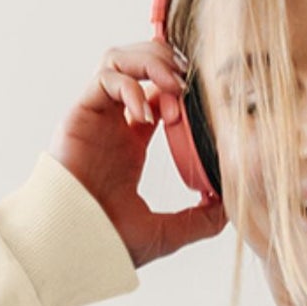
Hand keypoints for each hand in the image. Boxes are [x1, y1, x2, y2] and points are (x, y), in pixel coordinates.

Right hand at [52, 41, 228, 268]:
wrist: (77, 245)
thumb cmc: (110, 241)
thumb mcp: (169, 232)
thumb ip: (200, 220)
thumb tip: (229, 207)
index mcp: (131, 145)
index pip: (156, 95)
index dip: (182, 91)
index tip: (201, 109)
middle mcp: (112, 125)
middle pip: (138, 67)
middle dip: (167, 66)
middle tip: (188, 87)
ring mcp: (96, 117)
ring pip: (120, 59)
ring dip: (150, 64)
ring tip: (172, 88)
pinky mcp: (81, 113)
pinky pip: (106, 77)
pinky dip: (131, 86)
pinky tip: (145, 115)